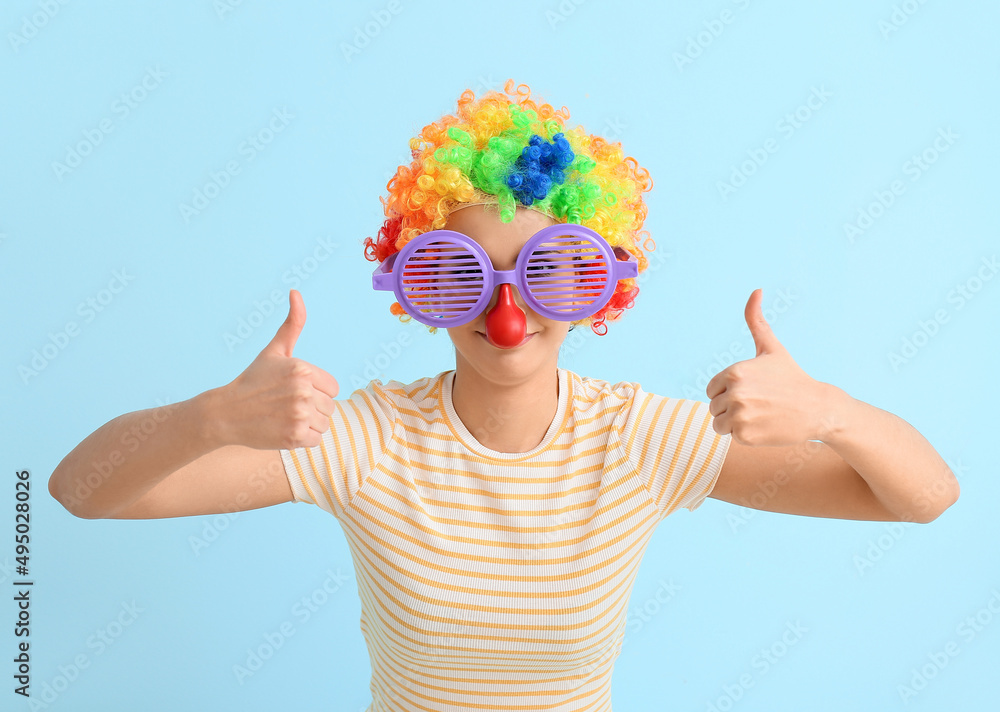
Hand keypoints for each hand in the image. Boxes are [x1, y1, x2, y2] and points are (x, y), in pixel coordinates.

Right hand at [216, 289, 338, 449]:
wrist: (226, 413)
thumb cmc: (254, 380)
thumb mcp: (275, 350)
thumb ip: (292, 323)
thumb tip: (296, 292)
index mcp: (303, 369)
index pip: (333, 387)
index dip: (317, 390)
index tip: (295, 390)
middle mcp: (303, 391)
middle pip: (330, 406)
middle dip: (313, 407)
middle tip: (286, 405)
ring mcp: (299, 415)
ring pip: (324, 424)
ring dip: (309, 424)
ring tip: (285, 416)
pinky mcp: (294, 437)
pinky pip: (316, 440)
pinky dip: (303, 439)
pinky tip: (284, 429)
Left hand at [706, 288, 835, 446]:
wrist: (818, 409)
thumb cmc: (791, 377)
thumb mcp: (771, 348)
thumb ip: (756, 320)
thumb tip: (756, 290)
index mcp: (734, 372)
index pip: (712, 389)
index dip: (729, 391)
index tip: (752, 390)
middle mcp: (734, 393)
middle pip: (715, 406)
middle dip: (732, 407)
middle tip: (759, 404)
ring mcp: (739, 415)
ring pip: (719, 423)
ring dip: (735, 422)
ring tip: (759, 415)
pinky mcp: (744, 435)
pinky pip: (730, 436)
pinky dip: (744, 435)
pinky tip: (763, 426)